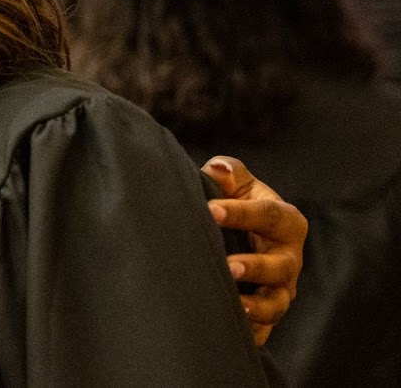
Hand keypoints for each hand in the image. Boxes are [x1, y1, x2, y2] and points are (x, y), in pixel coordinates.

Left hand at [203, 156, 305, 344]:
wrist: (239, 233)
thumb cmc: (236, 201)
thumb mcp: (237, 182)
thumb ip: (229, 172)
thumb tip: (217, 170)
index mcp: (286, 221)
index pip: (269, 215)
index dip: (242, 213)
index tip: (212, 210)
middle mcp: (289, 258)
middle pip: (280, 266)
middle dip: (256, 266)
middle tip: (229, 266)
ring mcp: (281, 288)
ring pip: (276, 302)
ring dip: (256, 305)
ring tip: (233, 303)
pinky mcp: (267, 313)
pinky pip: (263, 328)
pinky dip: (251, 332)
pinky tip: (230, 330)